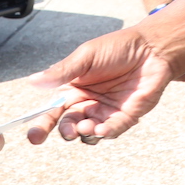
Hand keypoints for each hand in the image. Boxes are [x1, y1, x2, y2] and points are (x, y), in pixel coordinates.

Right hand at [25, 27, 177, 143]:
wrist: (151, 49)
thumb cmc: (117, 48)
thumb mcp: (85, 56)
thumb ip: (61, 72)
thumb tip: (32, 81)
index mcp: (73, 88)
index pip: (54, 110)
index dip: (42, 124)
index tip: (34, 136)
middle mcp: (88, 102)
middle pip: (69, 124)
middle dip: (65, 131)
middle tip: (68, 130)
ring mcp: (106, 111)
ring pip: (89, 131)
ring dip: (85, 132)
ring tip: (86, 126)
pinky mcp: (126, 116)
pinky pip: (112, 130)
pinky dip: (105, 133)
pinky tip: (101, 129)